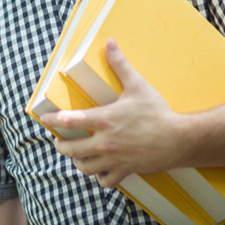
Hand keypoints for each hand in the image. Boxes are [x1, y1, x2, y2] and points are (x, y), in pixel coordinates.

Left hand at [40, 39, 185, 187]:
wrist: (179, 139)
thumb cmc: (157, 111)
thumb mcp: (137, 85)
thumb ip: (120, 64)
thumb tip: (110, 43)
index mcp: (105, 119)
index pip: (70, 120)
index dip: (53, 120)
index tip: (45, 119)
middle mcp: (105, 141)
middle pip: (71, 150)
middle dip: (61, 146)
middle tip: (59, 141)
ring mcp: (114, 158)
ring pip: (85, 167)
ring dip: (77, 161)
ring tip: (76, 155)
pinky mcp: (125, 170)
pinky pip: (105, 181)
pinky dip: (99, 177)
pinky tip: (100, 169)